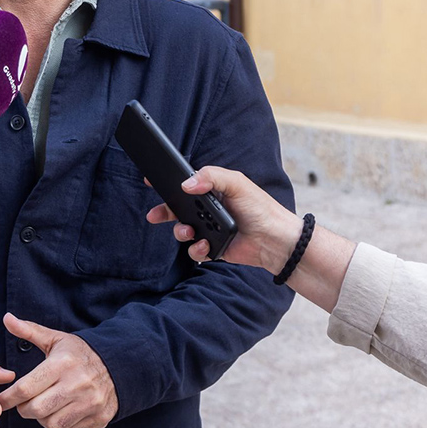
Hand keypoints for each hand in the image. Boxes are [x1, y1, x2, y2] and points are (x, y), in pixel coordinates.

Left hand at [0, 314, 116, 427]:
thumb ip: (30, 331)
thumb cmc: (79, 353)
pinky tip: (60, 411)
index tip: (0, 401)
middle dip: (24, 409)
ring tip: (44, 406)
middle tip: (24, 403)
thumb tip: (7, 318)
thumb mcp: (56, 339)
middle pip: (36, 409)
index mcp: (62, 364)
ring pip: (51, 424)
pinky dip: (59, 424)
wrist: (119, 365)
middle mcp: (77, 384)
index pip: (26, 387)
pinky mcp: (98, 418)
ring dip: (42, 418)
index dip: (8, 398)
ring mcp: (90, 403)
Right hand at [145, 166, 300, 271]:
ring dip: (180, 232)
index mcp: (213, 191)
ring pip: (183, 231)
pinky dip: (196, 249)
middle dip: (164, 212)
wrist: (276, 241)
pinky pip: (195, 250)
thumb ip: (211, 177)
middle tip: (154, 215)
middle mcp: (209, 210)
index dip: (168, 184)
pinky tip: (204, 245)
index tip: (150, 181)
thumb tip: (186, 185)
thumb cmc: (260, 208)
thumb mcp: (237, 183)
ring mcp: (210, 230)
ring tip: (189, 232)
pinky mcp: (213, 248)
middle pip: (177, 210)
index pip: (186, 185)